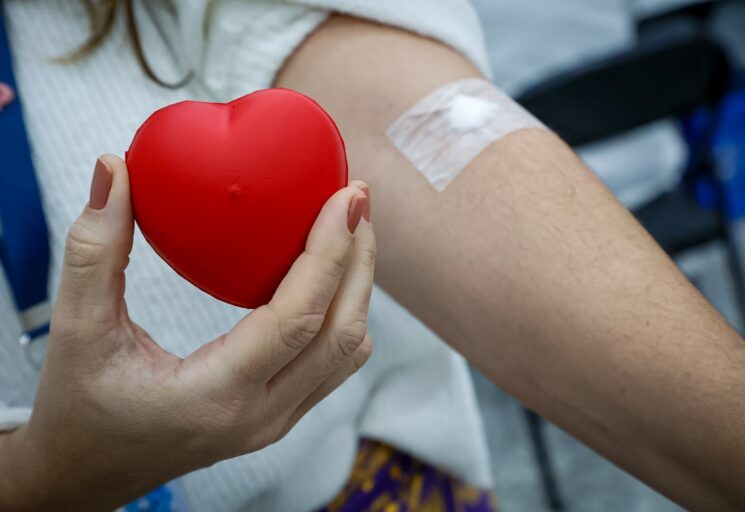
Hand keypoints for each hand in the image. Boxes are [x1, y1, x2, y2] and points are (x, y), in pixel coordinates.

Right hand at [0, 155, 374, 510]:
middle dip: (358, 260)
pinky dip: (343, 311)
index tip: (345, 198)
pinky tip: (326, 274)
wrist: (87, 472)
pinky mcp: (279, 415)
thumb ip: (93, 250)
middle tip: (357, 198)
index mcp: (215, 396)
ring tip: (349, 229)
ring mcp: (276, 421)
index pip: (296, 319)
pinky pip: (334, 362)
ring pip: (348, 352)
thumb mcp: (74, 330)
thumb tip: (116, 168)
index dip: (329, 253)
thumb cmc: (78, 407)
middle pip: (342, 333)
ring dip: (358, 287)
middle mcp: (261, 415)